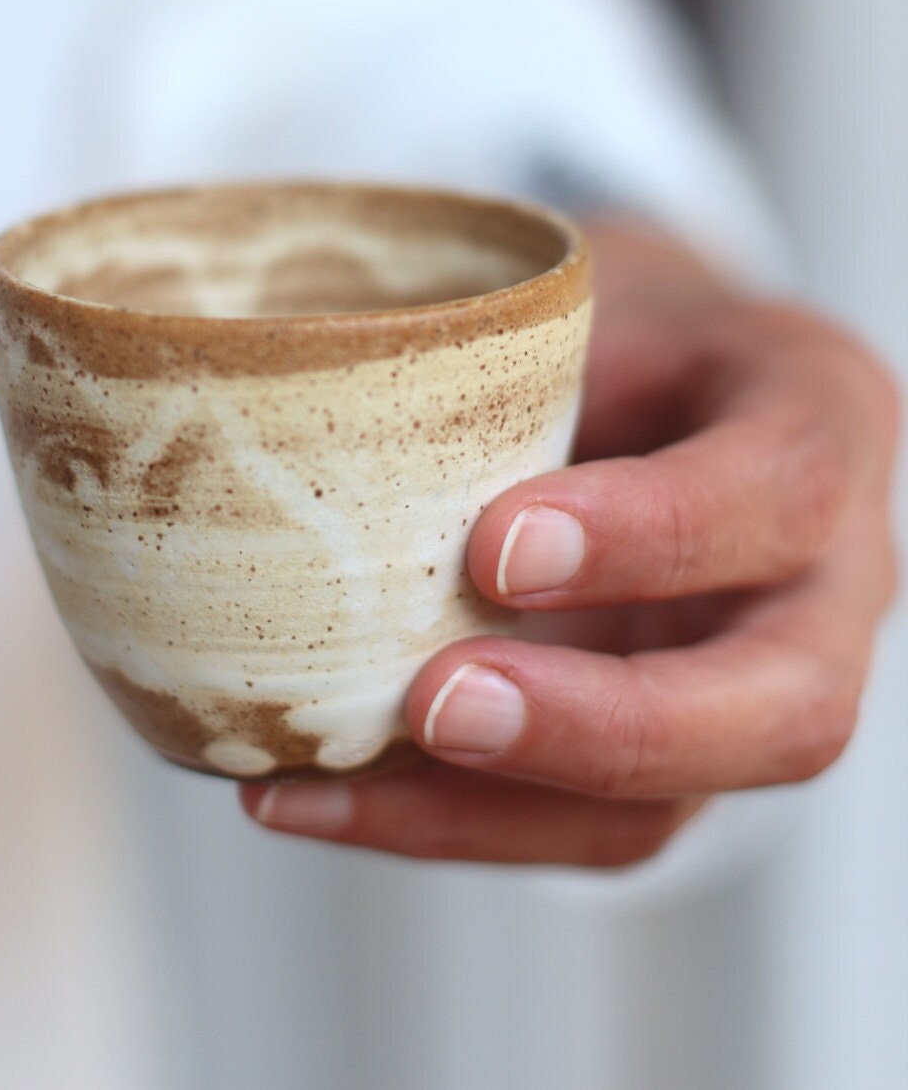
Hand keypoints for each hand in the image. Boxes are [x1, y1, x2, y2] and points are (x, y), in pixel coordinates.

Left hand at [241, 219, 899, 866]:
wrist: (662, 381)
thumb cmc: (619, 323)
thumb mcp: (588, 292)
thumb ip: (510, 353)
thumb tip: (296, 410)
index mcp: (819, 422)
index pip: (778, 494)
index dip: (648, 536)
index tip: (495, 547)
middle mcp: (827, 582)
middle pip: (788, 707)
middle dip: (605, 727)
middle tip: (439, 705)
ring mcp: (757, 685)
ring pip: (676, 805)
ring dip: (487, 811)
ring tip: (321, 779)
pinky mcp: (677, 758)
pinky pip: (580, 830)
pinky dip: (441, 822)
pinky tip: (311, 795)